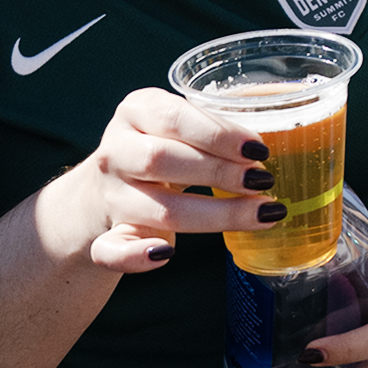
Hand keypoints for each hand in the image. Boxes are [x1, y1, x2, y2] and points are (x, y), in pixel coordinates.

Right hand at [50, 88, 279, 272]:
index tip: (257, 150)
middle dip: (219, 172)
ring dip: (216, 215)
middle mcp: (116, 151)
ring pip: (160, 209)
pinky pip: (112, 251)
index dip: (218, 135)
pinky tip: (167, 252)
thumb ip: (212, 132)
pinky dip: (137, 256)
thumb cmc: (160, 149)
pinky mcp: (106, 236)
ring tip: (261, 213)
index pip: (174, 118)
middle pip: (162, 160)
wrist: (105, 189)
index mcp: (136, 111)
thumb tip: (261, 150)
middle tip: (262, 181)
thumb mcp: (178, 127)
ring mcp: (110, 196)